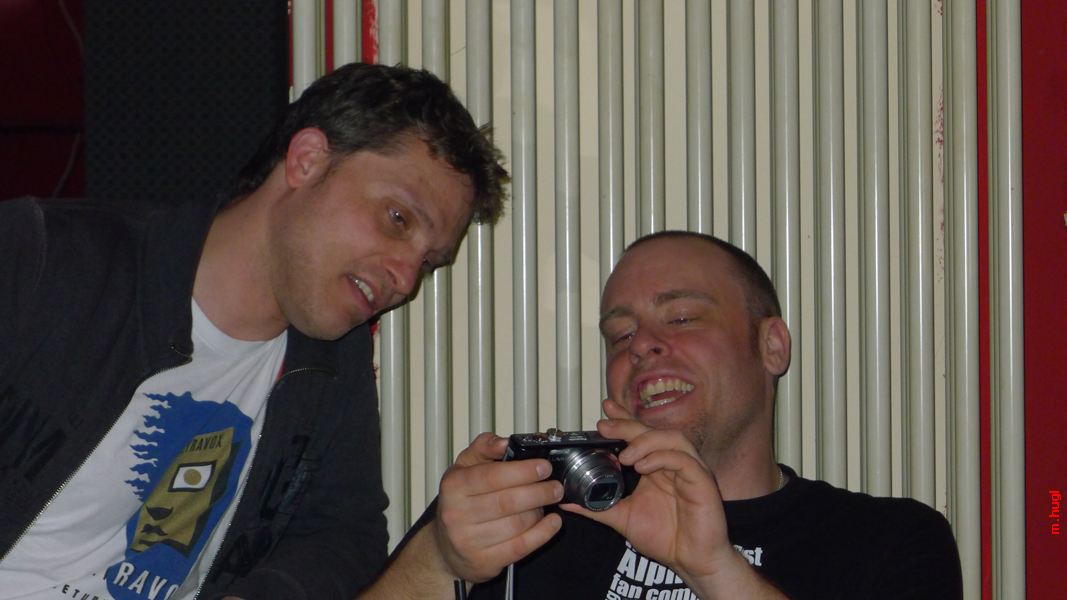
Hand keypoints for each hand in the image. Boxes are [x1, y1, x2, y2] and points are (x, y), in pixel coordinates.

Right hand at [430, 432, 563, 582]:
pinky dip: (542, 534)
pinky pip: (520, 547)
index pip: (491, 476)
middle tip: (554, 486)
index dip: (522, 471)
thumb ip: (484, 447)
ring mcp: (469, 540)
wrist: (446, 547)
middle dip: (539, 492)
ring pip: (517, 524)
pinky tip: (552, 523)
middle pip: (507, 501)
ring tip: (546, 503)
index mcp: (454, 486)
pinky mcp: (484, 561)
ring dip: (539, 512)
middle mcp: (457, 514)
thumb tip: (504, 442)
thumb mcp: (464, 468)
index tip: (543, 467)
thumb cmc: (460, 502)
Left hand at [560, 400, 739, 589]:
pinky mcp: (702, 481)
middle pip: (653, 431)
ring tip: (625, 455)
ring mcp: (690, 470)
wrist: (691, 562)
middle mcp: (673, 463)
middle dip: (628, 425)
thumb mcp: (623, 518)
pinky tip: (644, 467)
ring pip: (672, 438)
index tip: (605, 409)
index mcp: (656, 467)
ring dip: (646, 441)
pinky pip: (685, 460)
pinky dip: (663, 458)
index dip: (625, 418)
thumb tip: (568, 502)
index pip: (641, 434)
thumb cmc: (666, 539)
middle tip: (606, 426)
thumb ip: (598, 507)